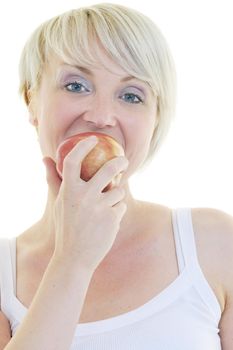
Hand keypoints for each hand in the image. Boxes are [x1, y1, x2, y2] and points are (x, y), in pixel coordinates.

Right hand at [43, 136, 128, 270]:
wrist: (75, 257)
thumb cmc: (66, 228)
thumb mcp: (58, 203)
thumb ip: (54, 180)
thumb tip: (45, 159)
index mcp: (68, 191)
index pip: (72, 161)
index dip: (82, 146)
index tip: (93, 139)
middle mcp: (83, 196)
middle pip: (108, 170)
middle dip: (119, 162)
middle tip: (124, 160)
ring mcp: (99, 207)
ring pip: (118, 190)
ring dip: (115, 197)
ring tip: (104, 211)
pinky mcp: (112, 217)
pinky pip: (121, 206)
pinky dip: (116, 212)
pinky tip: (106, 224)